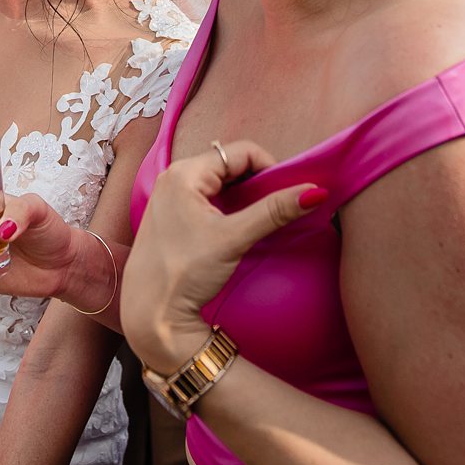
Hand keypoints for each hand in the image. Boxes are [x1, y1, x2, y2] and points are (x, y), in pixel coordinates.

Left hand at [119, 141, 323, 373]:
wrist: (149, 312)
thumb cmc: (184, 272)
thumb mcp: (233, 238)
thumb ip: (273, 211)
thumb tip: (315, 191)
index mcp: (185, 173)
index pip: (241, 152)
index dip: (270, 167)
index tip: (288, 193)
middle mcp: (174, 177)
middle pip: (230, 163)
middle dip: (259, 181)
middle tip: (278, 206)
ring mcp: (170, 196)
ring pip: (220, 181)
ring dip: (245, 194)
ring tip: (262, 217)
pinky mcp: (171, 215)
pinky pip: (208, 196)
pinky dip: (229, 205)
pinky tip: (240, 226)